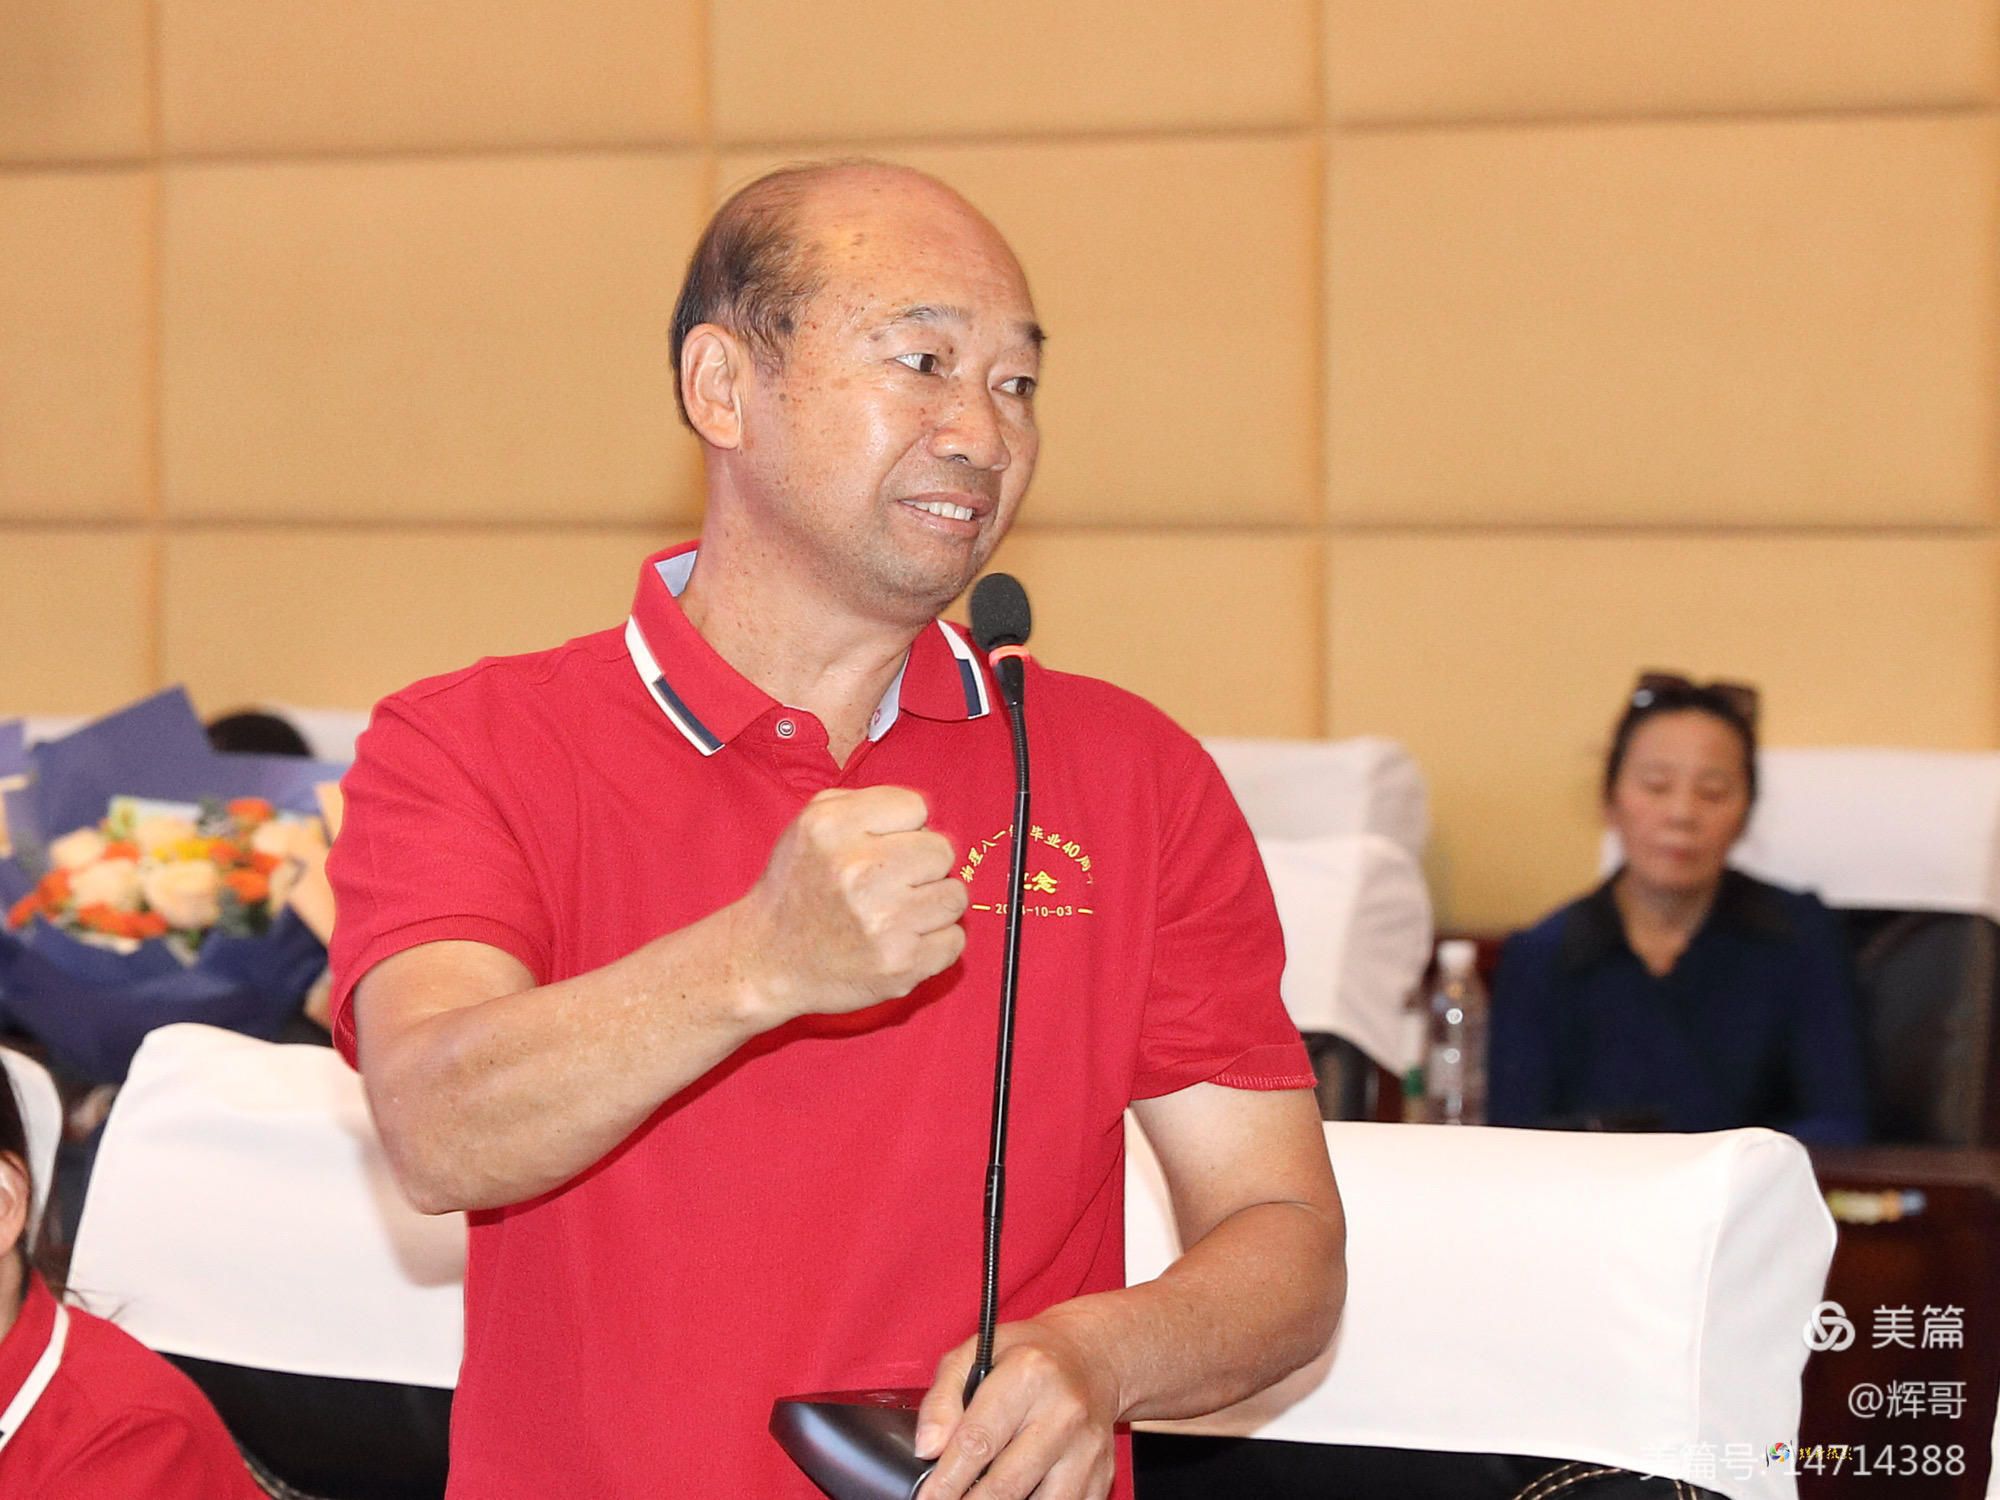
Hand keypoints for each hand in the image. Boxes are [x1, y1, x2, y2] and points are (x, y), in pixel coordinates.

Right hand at [737, 786, 966, 1022]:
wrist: (768, 960)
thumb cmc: (797, 887)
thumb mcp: (810, 823)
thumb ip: (866, 804)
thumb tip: (924, 814)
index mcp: (834, 828)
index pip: (917, 807)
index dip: (903, 828)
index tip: (883, 847)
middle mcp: (860, 872)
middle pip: (942, 851)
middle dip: (922, 866)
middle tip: (892, 884)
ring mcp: (884, 922)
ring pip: (955, 896)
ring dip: (933, 904)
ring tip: (898, 913)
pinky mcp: (901, 965)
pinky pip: (954, 941)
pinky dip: (934, 942)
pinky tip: (901, 940)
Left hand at [913, 1313, 1121, 1499]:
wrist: (1090, 1356)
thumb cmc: (1029, 1355)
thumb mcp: (974, 1352)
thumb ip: (942, 1397)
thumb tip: (928, 1448)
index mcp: (1029, 1374)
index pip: (978, 1442)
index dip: (946, 1480)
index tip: (929, 1498)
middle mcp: (1064, 1411)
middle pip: (1006, 1484)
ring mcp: (1088, 1446)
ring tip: (982, 1497)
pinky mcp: (1101, 1473)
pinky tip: (1020, 1496)